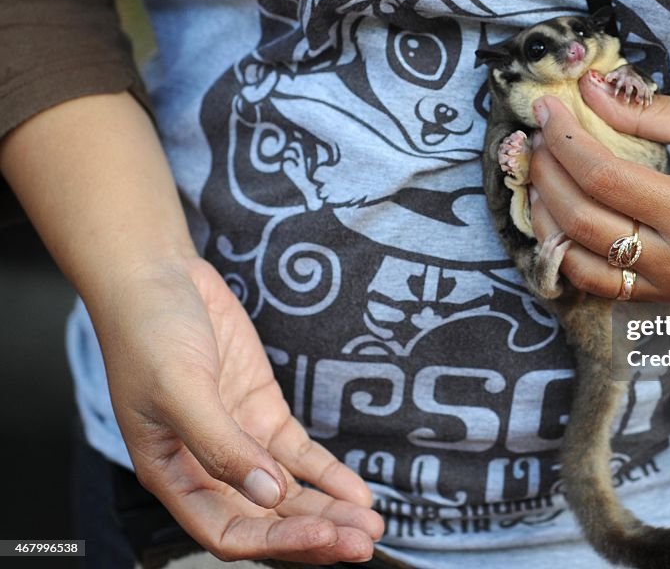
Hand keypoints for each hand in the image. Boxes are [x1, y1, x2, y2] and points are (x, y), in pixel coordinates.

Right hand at [94, 255, 382, 563]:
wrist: (158, 278)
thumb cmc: (148, 334)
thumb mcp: (180, 390)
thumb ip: (221, 445)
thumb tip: (267, 494)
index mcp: (171, 475)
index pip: (227, 532)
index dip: (274, 542)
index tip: (324, 536)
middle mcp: (207, 467)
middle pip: (266, 519)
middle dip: (315, 534)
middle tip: (363, 543)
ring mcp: (240, 439)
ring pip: (289, 492)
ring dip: (329, 511)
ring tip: (370, 526)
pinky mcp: (264, 412)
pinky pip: (301, 456)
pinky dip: (329, 475)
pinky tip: (358, 491)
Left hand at [526, 70, 669, 300]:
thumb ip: (648, 111)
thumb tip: (590, 88)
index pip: (604, 178)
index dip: (565, 140)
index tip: (546, 108)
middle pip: (582, 222)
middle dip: (546, 175)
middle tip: (535, 139)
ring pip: (581, 265)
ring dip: (546, 221)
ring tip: (539, 177)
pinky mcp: (667, 299)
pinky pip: (602, 286)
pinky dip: (570, 255)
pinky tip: (559, 219)